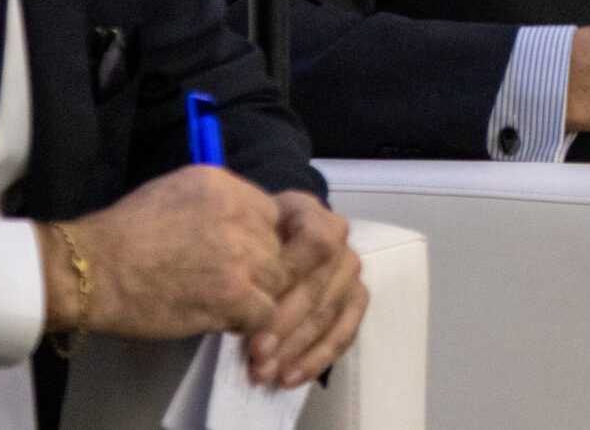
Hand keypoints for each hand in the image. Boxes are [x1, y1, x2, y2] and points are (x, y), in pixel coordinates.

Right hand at [42, 164, 294, 343]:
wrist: (93, 271)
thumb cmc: (122, 234)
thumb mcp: (173, 192)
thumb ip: (214, 202)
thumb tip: (239, 219)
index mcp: (223, 184)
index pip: (269, 212)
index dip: (258, 238)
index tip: (242, 255)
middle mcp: (238, 212)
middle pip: (276, 245)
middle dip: (259, 267)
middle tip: (232, 284)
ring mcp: (239, 254)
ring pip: (277, 278)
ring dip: (256, 294)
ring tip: (227, 304)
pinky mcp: (233, 294)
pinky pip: (266, 312)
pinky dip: (249, 321)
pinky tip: (226, 321)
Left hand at [244, 191, 367, 388]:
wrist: (268, 239)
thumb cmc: (249, 239)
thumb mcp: (240, 231)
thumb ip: (244, 254)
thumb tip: (233, 297)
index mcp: (310, 212)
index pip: (316, 243)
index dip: (288, 277)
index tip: (254, 309)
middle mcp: (339, 238)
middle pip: (319, 286)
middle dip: (285, 326)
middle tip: (255, 355)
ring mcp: (351, 269)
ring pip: (329, 315)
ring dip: (296, 350)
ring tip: (264, 372)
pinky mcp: (357, 299)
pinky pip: (344, 334)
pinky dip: (316, 359)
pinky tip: (291, 378)